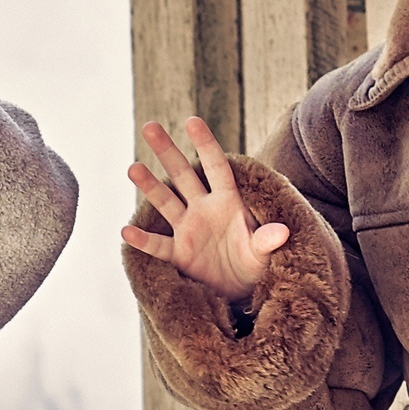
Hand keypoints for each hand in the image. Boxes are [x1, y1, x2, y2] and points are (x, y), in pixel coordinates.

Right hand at [122, 117, 288, 302]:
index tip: (192, 121)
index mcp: (227, 202)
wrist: (240, 289)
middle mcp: (203, 209)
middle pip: (183, 176)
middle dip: (167, 151)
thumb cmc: (254, 263)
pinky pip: (158, 245)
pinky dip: (143, 241)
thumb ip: (267, 240)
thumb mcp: (264, 252)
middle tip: (149, 126)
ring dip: (150, 186)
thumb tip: (282, 231)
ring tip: (133, 168)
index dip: (205, 144)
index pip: (216, 167)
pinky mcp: (178, 253)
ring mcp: (188, 229)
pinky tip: (126, 231)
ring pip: (165, 202)